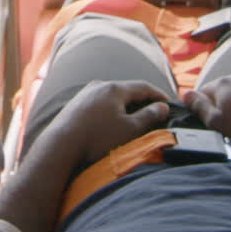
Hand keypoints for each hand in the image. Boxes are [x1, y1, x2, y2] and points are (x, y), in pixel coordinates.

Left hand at [43, 80, 171, 165]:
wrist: (60, 146)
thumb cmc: (97, 138)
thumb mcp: (129, 129)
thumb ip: (149, 116)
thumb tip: (162, 106)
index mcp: (115, 88)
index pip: (143, 86)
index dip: (159, 95)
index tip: (170, 104)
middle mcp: (98, 85)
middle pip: (127, 90)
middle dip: (142, 100)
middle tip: (155, 111)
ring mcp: (84, 94)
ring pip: (112, 97)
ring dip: (125, 106)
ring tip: (134, 118)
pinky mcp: (75, 105)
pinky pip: (99, 103)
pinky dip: (111, 110)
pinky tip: (111, 123)